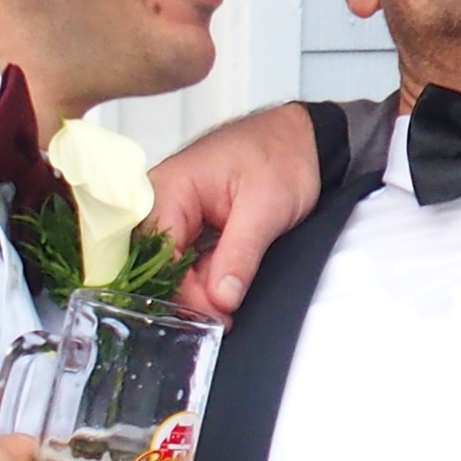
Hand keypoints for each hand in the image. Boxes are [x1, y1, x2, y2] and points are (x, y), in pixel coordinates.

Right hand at [151, 103, 321, 315]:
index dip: (180, 290)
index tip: (212, 316)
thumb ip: (240, 255)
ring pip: (173, 266)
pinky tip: (223, 296)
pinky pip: (187, 260)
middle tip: (222, 321)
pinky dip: (204, 279)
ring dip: (197, 291)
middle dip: (187, 295)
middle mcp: (162, 200)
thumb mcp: (266, 208)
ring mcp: (176, 213)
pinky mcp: (192, 224)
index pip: (156, 252)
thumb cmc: (282, 155)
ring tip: (225, 312)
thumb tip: (220, 299)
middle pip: (157, 263)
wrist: (304, 140)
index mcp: (169, 186)